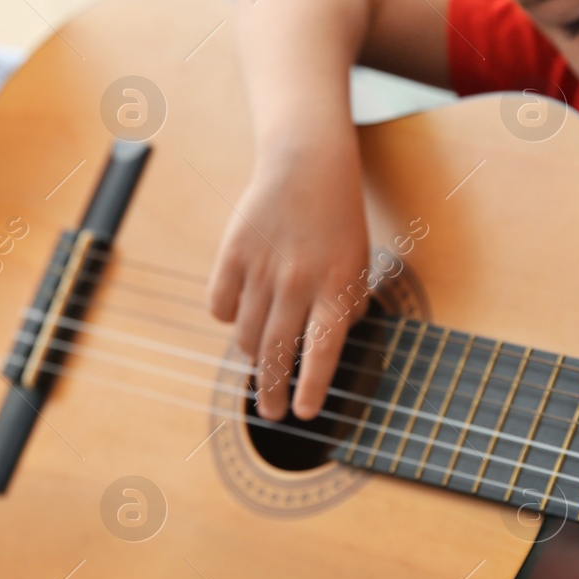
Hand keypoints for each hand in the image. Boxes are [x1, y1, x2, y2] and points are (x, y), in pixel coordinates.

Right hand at [207, 144, 370, 420]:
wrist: (307, 165)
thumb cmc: (338, 222)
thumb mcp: (358, 265)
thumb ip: (344, 308)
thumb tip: (319, 351)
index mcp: (337, 286)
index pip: (322, 350)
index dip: (311, 387)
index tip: (304, 413)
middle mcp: (299, 280)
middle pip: (277, 351)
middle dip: (272, 390)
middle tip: (270, 412)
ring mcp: (263, 266)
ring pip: (247, 334)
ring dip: (254, 354)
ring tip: (262, 358)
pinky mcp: (233, 253)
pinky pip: (220, 306)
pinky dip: (229, 318)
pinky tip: (242, 313)